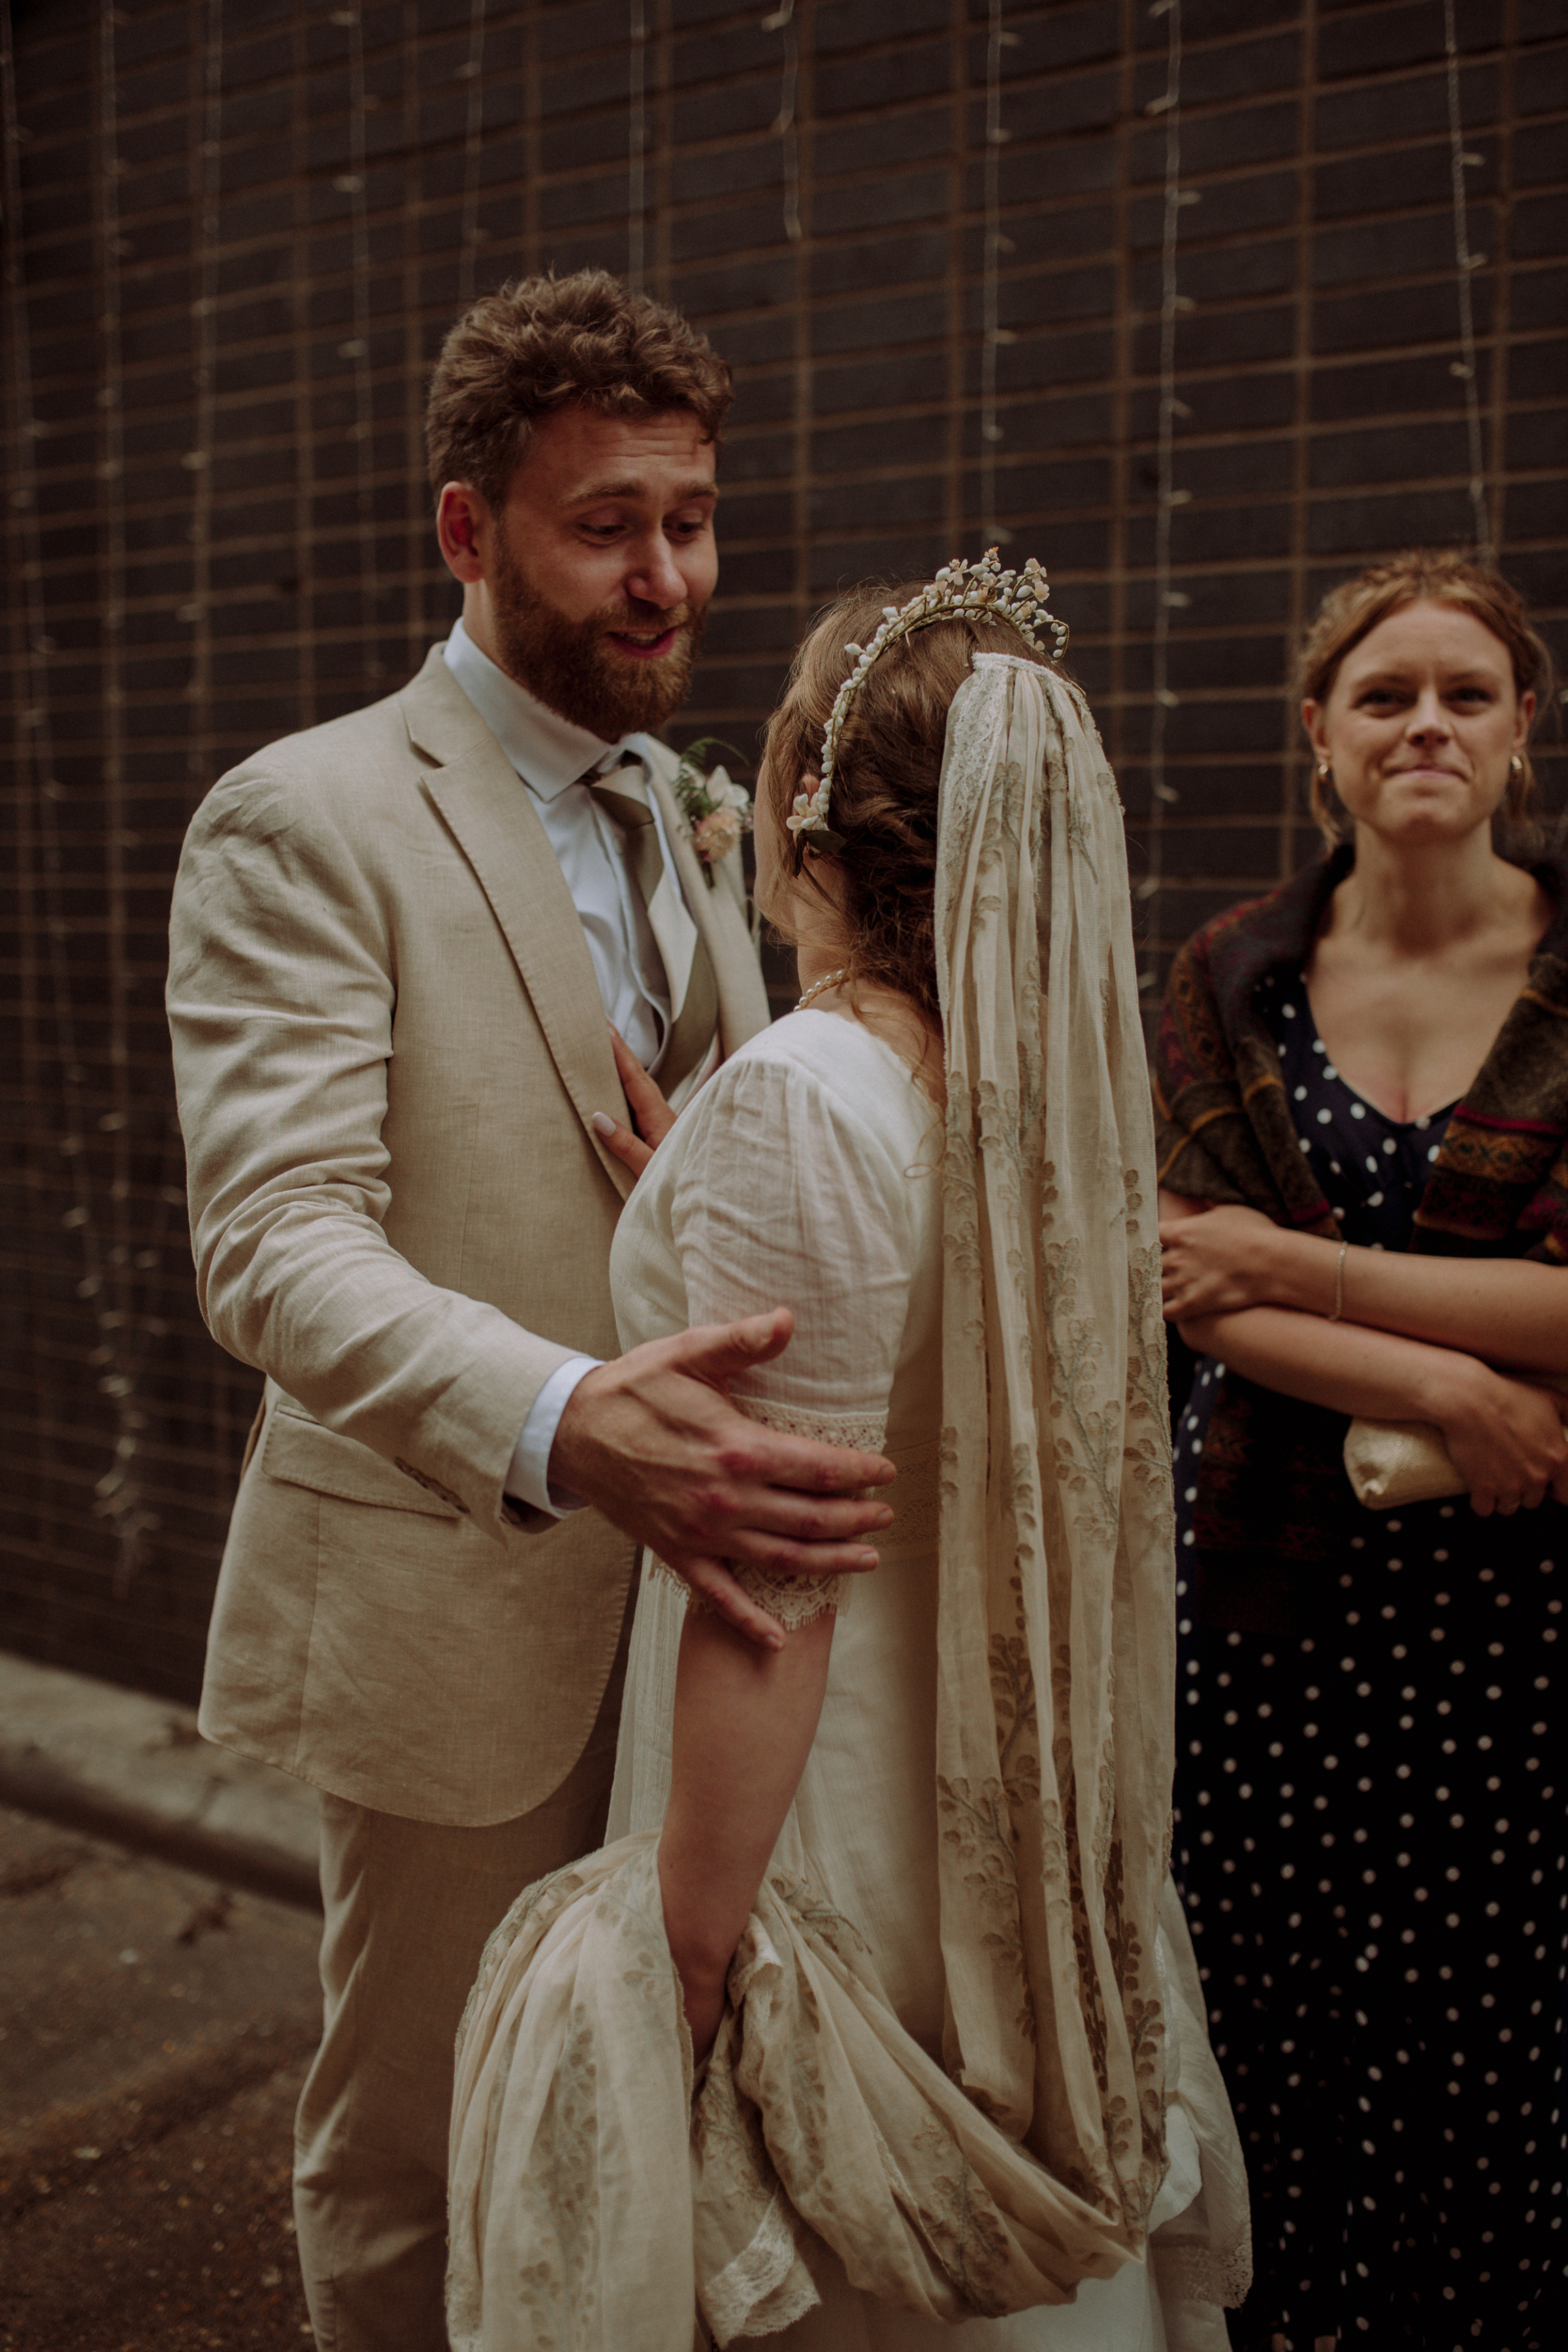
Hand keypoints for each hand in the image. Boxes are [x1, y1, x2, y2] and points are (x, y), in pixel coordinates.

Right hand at [550, 1307, 895, 1649]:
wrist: (572, 1432)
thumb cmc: (634, 1389)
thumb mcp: (687, 1353)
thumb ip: (740, 1341)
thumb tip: (787, 1320)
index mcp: (735, 1447)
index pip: (816, 1466)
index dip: (857, 1471)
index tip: (885, 1472)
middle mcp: (725, 1498)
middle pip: (809, 1518)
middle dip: (855, 1518)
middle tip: (885, 1516)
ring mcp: (701, 1532)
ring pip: (780, 1558)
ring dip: (829, 1562)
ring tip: (867, 1559)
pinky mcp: (676, 1553)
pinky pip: (718, 1595)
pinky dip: (749, 1620)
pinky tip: (778, 1637)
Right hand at [591, 1027, 677, 1179]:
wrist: (711, 1197)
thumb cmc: (681, 1185)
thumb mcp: (648, 1168)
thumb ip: (625, 1144)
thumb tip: (598, 1117)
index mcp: (659, 1119)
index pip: (635, 1079)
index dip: (620, 1054)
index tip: (605, 1029)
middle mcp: (662, 1116)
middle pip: (638, 1077)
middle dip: (620, 1051)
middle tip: (602, 1026)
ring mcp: (663, 1125)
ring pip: (641, 1089)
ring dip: (625, 1068)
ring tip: (607, 1048)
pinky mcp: (663, 1136)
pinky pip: (641, 1104)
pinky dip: (629, 1089)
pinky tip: (622, 1089)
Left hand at [1159, 1201, 1287, 1319]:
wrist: (1271, 1263)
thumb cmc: (1256, 1234)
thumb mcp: (1230, 1212)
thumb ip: (1210, 1210)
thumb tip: (1204, 1200)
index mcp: (1181, 1231)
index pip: (1150, 1235)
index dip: (1150, 1241)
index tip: (1154, 1245)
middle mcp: (1177, 1256)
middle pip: (1148, 1263)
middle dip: (1151, 1267)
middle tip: (1153, 1271)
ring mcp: (1183, 1281)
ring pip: (1153, 1288)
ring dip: (1156, 1290)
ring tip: (1157, 1292)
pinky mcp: (1193, 1303)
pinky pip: (1166, 1312)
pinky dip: (1164, 1311)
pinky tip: (1167, 1310)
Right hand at [1429, 1360, 1567, 1516]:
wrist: (1468, 1398)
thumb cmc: (1508, 1395)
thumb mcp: (1550, 1398)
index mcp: (1558, 1459)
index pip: (1567, 1495)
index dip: (1556, 1490)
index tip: (1546, 1484)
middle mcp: (1537, 1477)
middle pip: (1533, 1500)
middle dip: (1524, 1489)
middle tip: (1511, 1469)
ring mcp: (1509, 1485)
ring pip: (1509, 1507)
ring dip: (1502, 1496)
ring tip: (1493, 1474)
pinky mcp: (1482, 1488)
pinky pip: (1484, 1509)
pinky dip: (1480, 1500)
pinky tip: (1478, 1484)